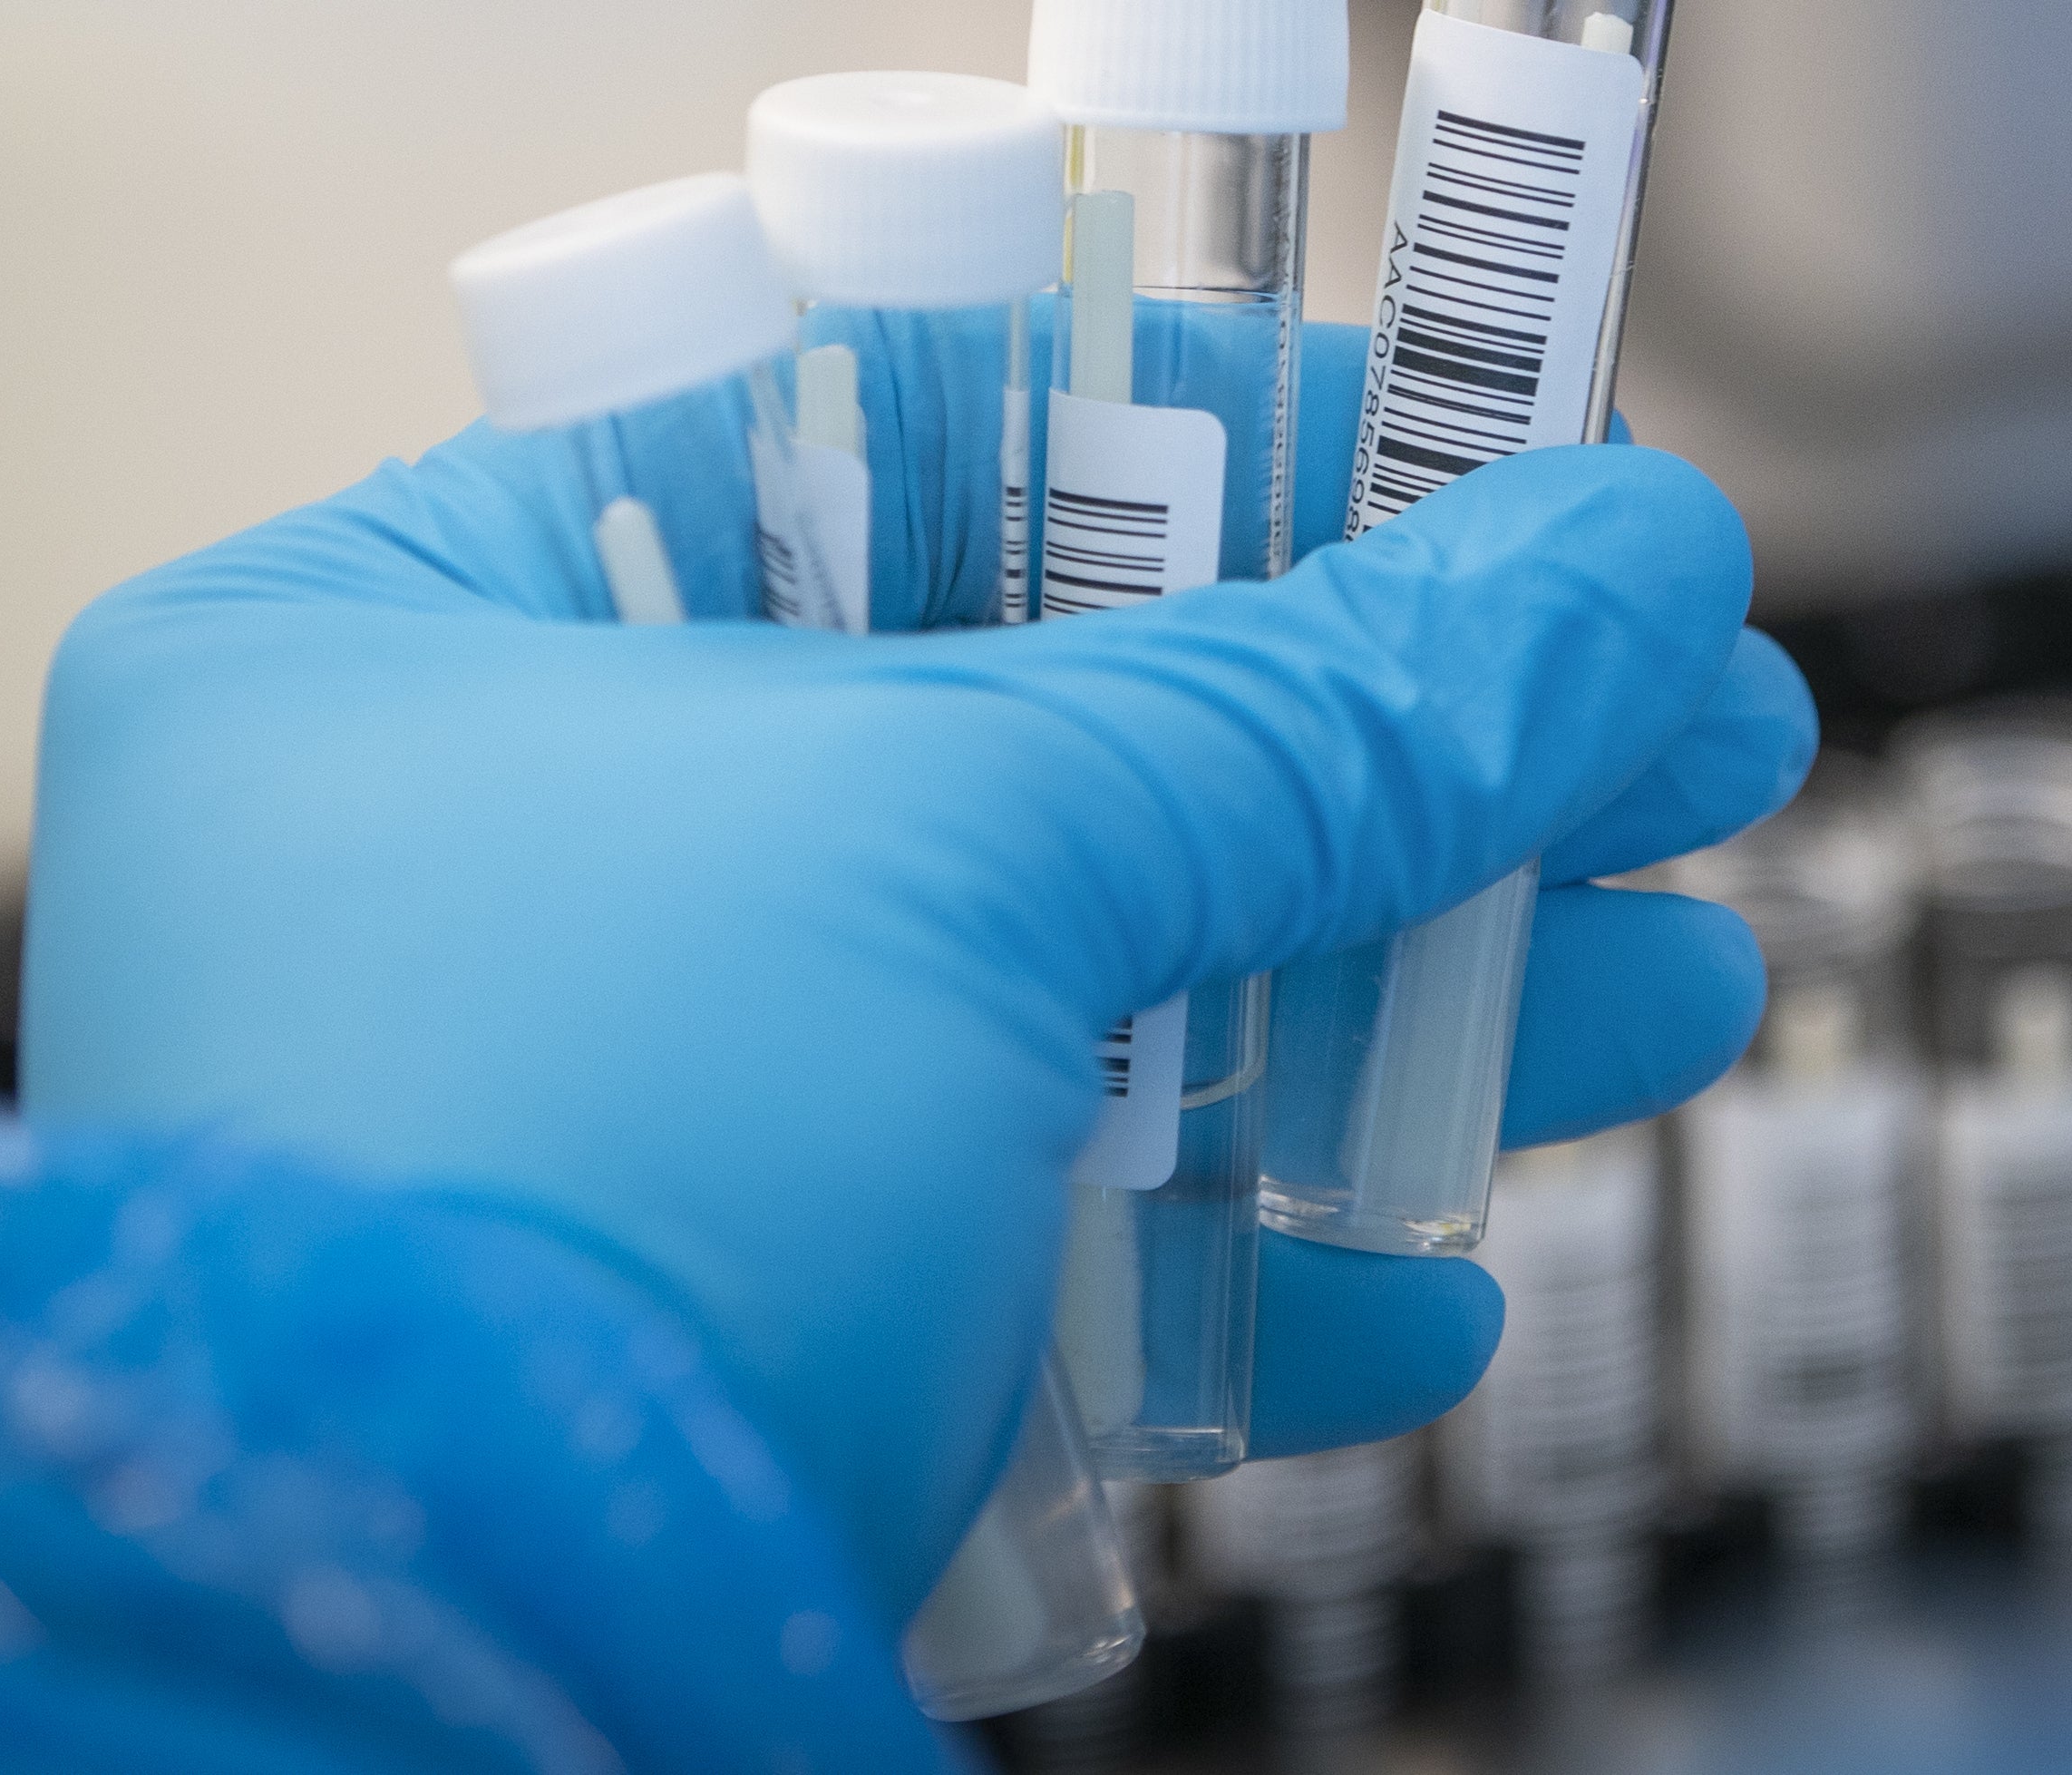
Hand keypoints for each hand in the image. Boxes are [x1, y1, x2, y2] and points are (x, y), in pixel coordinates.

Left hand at [19, 324, 1813, 1616]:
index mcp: (421, 623)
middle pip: (1024, 723)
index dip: (1205, 424)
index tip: (1474, 456)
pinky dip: (1234, 1273)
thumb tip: (1645, 552)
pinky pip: (1007, 1266)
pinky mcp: (700, 1360)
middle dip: (1383, 752)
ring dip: (1389, 1005)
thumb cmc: (583, 1159)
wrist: (399, 1694)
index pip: (867, 424)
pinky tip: (1438, 1288)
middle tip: (1664, 730)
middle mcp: (479, 856)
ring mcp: (589, 1124)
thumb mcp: (980, 849)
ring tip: (1672, 985)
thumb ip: (1333, 704)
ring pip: (1063, 1007)